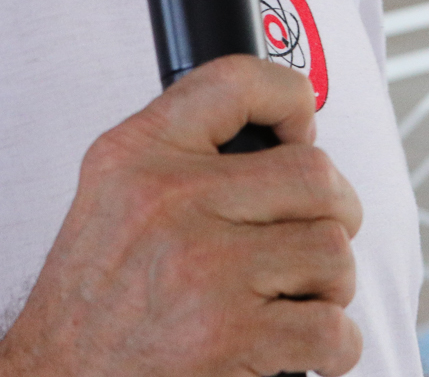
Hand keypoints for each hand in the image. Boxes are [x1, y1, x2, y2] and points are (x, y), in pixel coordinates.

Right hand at [0, 55, 365, 376]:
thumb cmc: (93, 298)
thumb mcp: (112, 192)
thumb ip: (181, 151)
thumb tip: (285, 135)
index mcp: (138, 155)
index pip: (233, 82)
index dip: (289, 97)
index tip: (301, 127)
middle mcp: (170, 201)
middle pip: (315, 174)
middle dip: (334, 210)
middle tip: (312, 235)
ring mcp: (204, 270)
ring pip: (332, 250)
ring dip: (330, 284)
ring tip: (295, 297)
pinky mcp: (229, 336)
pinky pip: (332, 327)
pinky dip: (335, 345)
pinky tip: (302, 345)